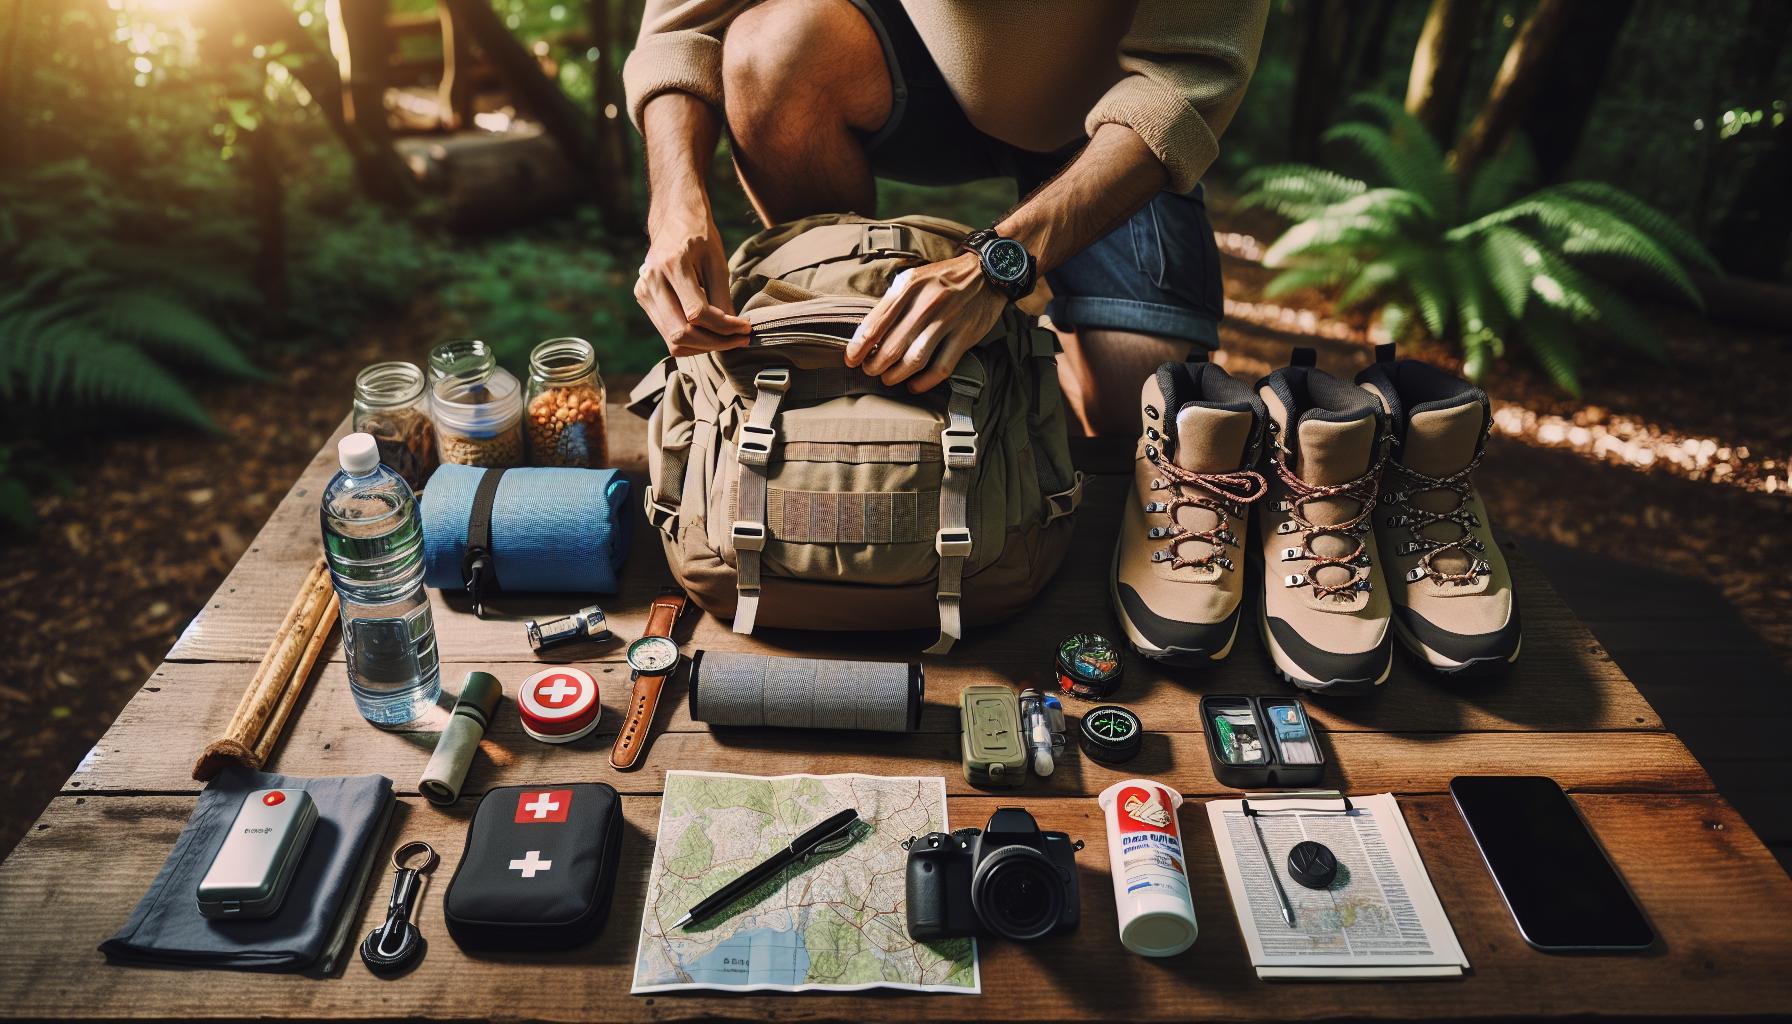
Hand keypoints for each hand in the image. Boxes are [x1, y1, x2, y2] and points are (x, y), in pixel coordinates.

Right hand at [635, 198, 749, 356]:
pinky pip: (667, 333)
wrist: (673, 219)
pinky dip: (691, 340)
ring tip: (727, 339)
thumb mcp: (717, 262)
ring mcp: (644, 292)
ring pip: (673, 340)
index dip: (724, 328)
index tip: (745, 329)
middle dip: (715, 343)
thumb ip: (723, 298)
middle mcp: (651, 282)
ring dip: (703, 346)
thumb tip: (734, 331)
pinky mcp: (644, 299)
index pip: (697, 314)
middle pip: (681, 334)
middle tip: (740, 340)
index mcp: (672, 266)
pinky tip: (710, 332)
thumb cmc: (700, 236)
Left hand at [844, 253, 1006, 391]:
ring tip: (888, 379)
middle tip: (870, 371)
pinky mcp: (965, 336)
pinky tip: (914, 385)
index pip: (875, 324)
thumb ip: (893, 302)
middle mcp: (926, 303)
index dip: (859, 347)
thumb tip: (868, 334)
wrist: (987, 272)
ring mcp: (947, 321)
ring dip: (895, 375)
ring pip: (914, 359)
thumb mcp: (913, 279)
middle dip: (875, 365)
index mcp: (908, 286)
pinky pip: (941, 367)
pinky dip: (924, 382)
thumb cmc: (943, 278)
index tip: (851, 359)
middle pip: (891, 346)